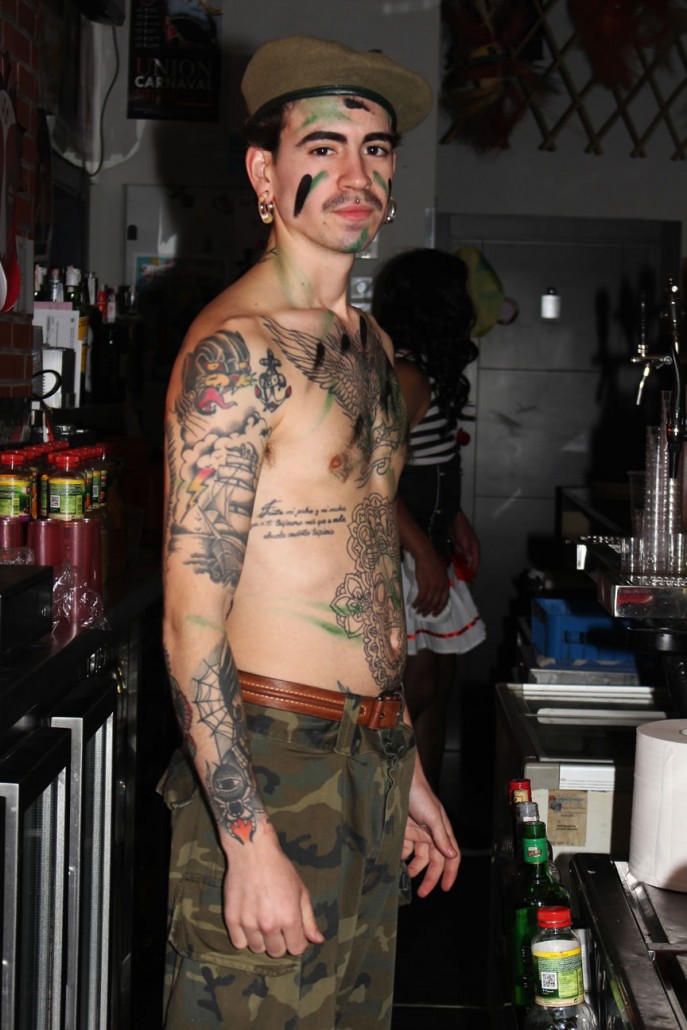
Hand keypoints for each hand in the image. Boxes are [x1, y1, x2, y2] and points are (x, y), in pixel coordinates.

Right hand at [222, 823, 324, 956]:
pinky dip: (243, 937)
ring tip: (262, 920)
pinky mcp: (232, 919)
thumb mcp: (301, 891)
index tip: (293, 931)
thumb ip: (309, 919)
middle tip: (277, 923)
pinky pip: (238, 943)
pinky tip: (248, 922)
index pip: (296, 949)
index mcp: (289, 918)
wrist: (252, 852)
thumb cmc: (280, 869)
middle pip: (276, 952)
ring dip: (261, 940)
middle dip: (280, 941)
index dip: (297, 941)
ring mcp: (248, 923)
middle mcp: (269, 924)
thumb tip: (317, 941)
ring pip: (257, 949)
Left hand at [404, 759, 460, 896]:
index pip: (451, 857)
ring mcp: (417, 833)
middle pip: (434, 861)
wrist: (398, 779)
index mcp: (442, 831)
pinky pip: (404, 849)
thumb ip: (441, 836)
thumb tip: (452, 856)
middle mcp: (431, 834)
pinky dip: (402, 857)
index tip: (445, 888)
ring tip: (406, 876)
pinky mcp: (403, 831)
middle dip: (430, 877)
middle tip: (422, 893)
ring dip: (414, 868)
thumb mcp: (432, 816)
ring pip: (418, 857)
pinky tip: (396, 862)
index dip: (450, 873)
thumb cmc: (419, 793)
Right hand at [412, 543, 450, 616]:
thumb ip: (440, 584)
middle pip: (435, 603)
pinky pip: (421, 598)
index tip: (434, 614)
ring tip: (417, 610)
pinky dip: (417, 603)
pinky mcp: (424, 585)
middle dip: (429, 611)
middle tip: (423, 615)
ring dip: (422, 608)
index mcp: (446, 585)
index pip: (444, 601)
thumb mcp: (441, 575)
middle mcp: (441, 587)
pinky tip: (413, 605)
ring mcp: (433, 587)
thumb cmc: (432, 563)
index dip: (439, 609)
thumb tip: (436, 594)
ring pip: (427, 602)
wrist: (426, 556)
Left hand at [451, 510, 479, 576]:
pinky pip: (456, 555)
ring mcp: (462, 546)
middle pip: (469, 562)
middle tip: (461, 577)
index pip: (475, 561)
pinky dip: (454, 560)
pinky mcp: (456, 545)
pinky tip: (449, 564)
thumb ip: (467, 552)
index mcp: (475, 546)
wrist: (451, 517)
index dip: (472, 570)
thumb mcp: (465, 541)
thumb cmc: (460, 526)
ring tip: (455, 572)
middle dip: (465, 569)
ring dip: (459, 565)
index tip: (469, 578)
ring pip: (462, 559)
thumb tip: (469, 562)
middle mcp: (469, 547)